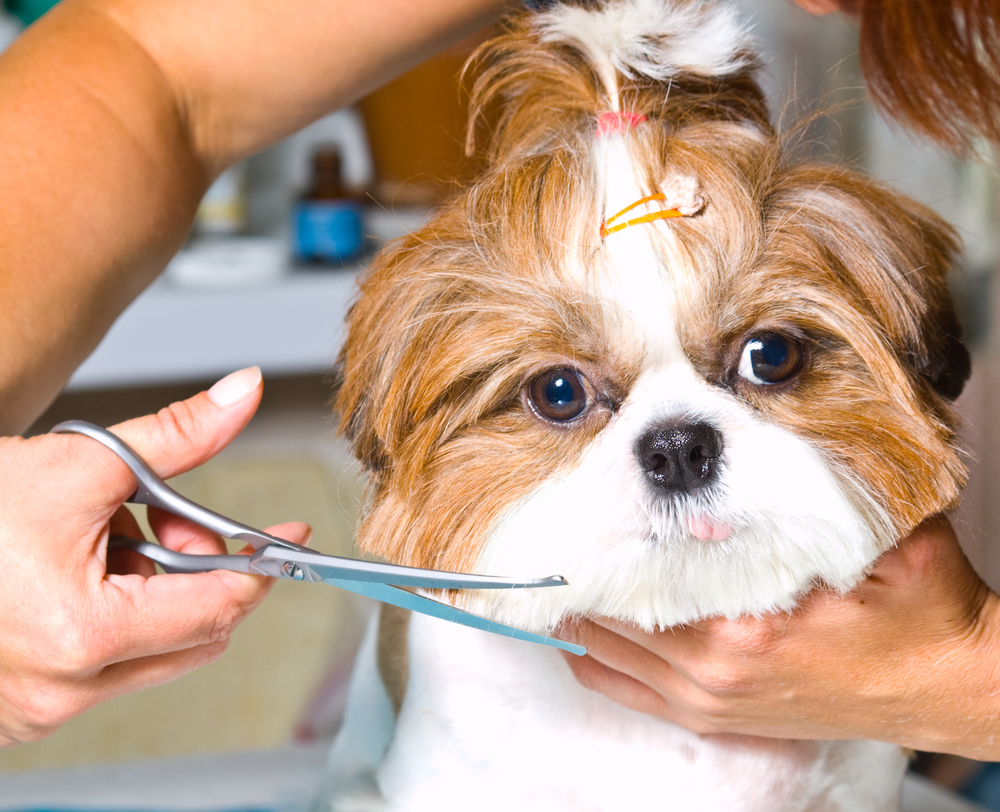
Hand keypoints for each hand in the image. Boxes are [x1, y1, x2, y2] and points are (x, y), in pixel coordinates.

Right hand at [0, 367, 310, 746]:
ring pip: (156, 650)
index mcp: (83, 634)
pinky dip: (121, 615)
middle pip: (194, 633)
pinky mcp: (25, 709)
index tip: (287, 537)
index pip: (218, 607)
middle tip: (169, 515)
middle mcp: (63, 689)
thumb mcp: (82, 460)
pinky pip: (112, 665)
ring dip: (159, 590)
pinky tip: (83, 572)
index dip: (262, 565)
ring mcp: (41, 707)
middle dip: (201, 568)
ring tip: (109, 536)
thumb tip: (243, 393)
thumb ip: (179, 434)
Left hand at [561, 516, 999, 758]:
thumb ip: (810, 498)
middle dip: (583, 572)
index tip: (569, 511)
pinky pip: (631, 693)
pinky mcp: (720, 718)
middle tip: (550, 531)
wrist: (949, 684)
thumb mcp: (877, 537)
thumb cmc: (918, 609)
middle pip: (614, 614)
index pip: (640, 578)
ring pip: (611, 654)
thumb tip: (735, 464)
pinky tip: (576, 636)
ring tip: (554, 572)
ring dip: (582, 612)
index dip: (599, 543)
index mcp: (747, 624)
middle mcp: (716, 670)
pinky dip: (597, 662)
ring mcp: (713, 700)